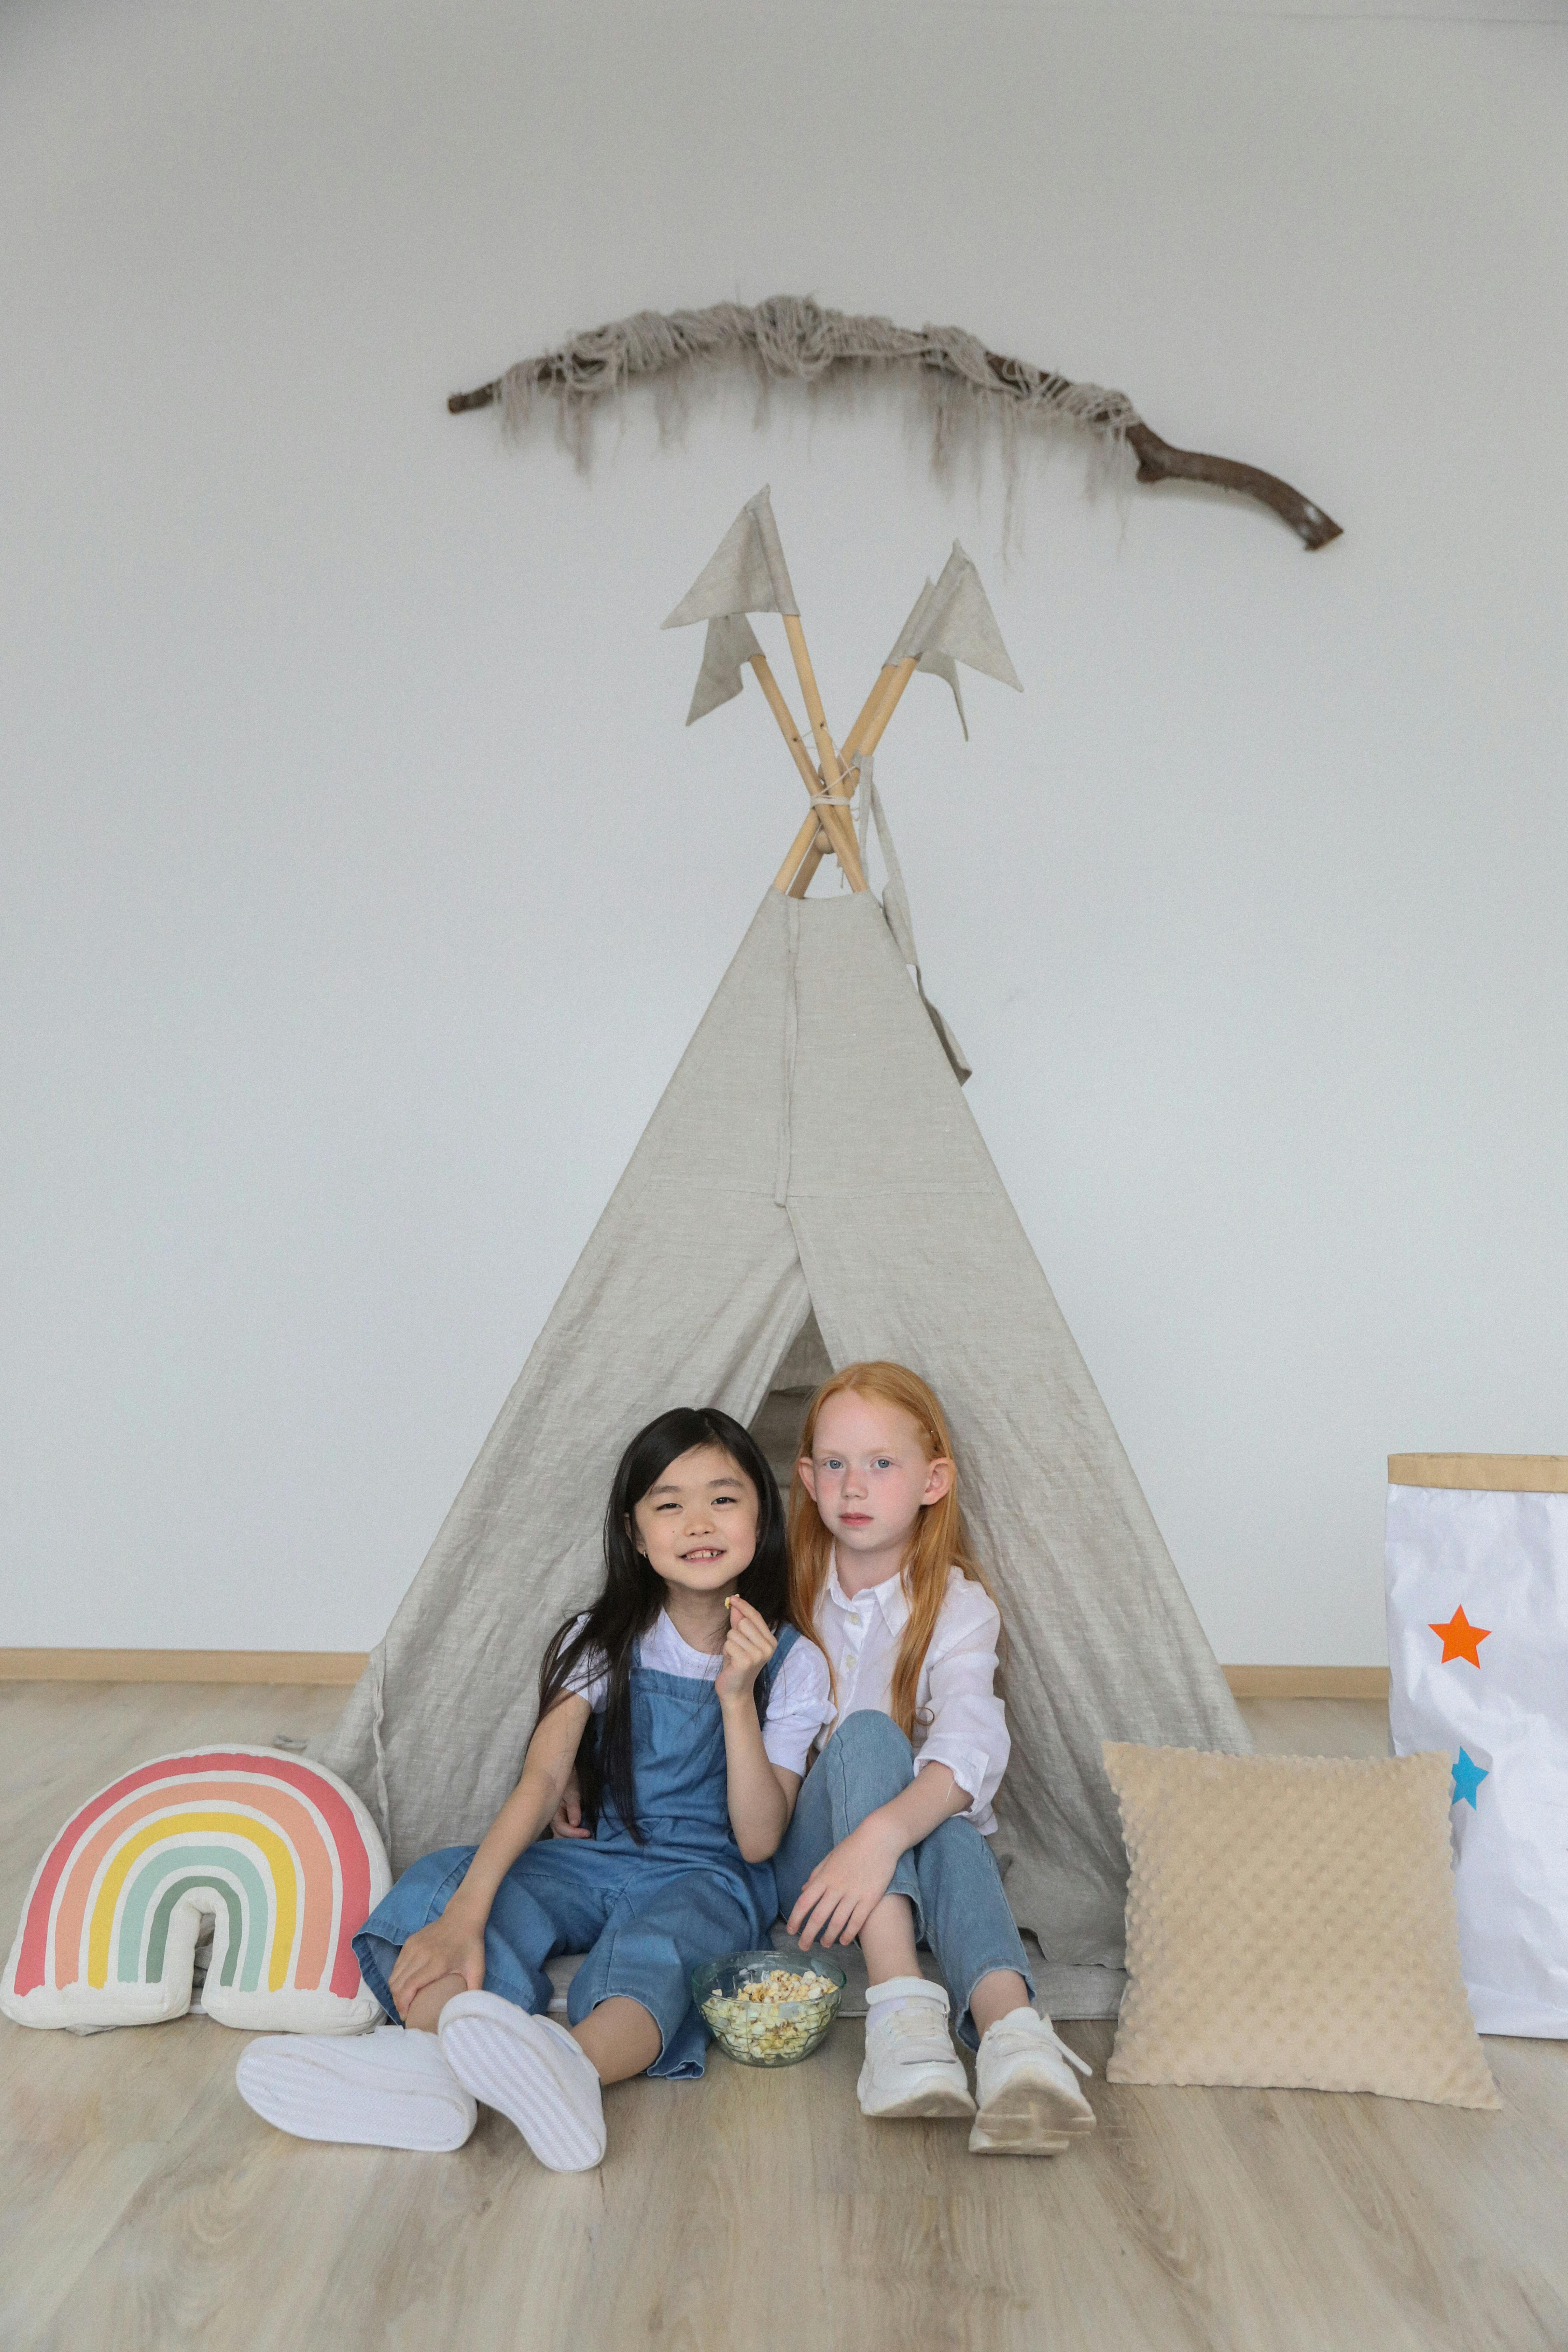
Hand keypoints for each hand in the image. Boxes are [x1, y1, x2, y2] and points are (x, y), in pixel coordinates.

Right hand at [387, 1909, 485, 2019]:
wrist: (463, 1917)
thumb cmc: (470, 1945)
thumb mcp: (477, 1969)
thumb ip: (474, 1991)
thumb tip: (470, 2013)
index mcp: (436, 1963)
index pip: (409, 1987)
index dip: (403, 2005)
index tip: (408, 2017)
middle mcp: (420, 1955)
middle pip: (397, 1984)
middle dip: (398, 2002)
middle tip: (407, 2012)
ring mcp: (412, 1947)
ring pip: (394, 1975)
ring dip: (396, 1991)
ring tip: (404, 2002)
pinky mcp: (409, 1942)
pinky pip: (396, 1965)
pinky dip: (397, 1979)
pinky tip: (405, 1986)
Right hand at [551, 1771, 590, 1837]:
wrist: (564, 1777)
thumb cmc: (568, 1783)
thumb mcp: (572, 1793)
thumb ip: (573, 1808)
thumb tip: (576, 1824)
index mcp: (554, 1814)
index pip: (562, 1829)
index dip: (575, 1833)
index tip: (588, 1833)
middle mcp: (554, 1821)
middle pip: (560, 1838)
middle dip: (574, 1842)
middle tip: (590, 1843)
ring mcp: (557, 1823)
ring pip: (562, 1838)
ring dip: (574, 1842)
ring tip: (589, 1843)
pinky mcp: (563, 1823)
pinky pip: (566, 1834)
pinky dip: (574, 1838)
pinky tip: (583, 1840)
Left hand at [714, 1594, 776, 1704]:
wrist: (735, 1690)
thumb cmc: (737, 1663)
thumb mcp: (741, 1640)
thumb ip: (740, 1621)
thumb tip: (735, 1601)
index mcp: (770, 1640)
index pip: (756, 1616)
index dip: (743, 1606)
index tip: (733, 1597)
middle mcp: (768, 1647)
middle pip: (743, 1622)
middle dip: (734, 1632)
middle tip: (737, 1648)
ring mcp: (758, 1655)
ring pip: (734, 1633)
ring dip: (729, 1644)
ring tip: (734, 1656)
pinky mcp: (746, 1661)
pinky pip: (729, 1644)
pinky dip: (726, 1652)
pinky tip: (731, 1662)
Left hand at [787, 1816, 904, 1950]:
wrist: (880, 1838)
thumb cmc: (853, 1846)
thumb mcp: (830, 1857)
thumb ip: (816, 1875)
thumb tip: (803, 1890)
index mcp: (824, 1877)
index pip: (804, 1902)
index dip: (795, 1919)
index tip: (790, 1931)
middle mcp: (836, 1887)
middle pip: (818, 1917)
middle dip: (808, 1935)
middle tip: (803, 1947)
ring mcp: (854, 1894)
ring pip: (837, 1922)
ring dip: (828, 1937)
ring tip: (825, 1944)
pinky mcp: (870, 1899)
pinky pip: (857, 1921)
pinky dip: (849, 1934)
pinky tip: (844, 1941)